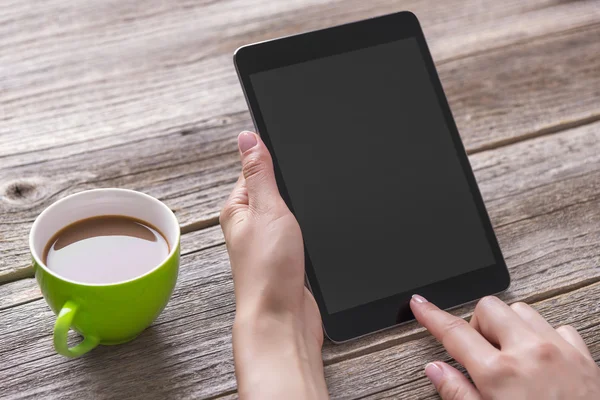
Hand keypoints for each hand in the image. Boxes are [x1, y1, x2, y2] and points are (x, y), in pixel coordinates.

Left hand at [220, 131, 327, 399]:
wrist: (283, 318)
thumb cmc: (268, 271)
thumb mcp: (267, 209)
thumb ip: (260, 172)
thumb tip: (247, 137)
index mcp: (237, 208)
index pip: (253, 170)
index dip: (273, 160)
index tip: (292, 155)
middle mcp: (250, 225)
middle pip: (273, 190)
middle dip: (291, 187)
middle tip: (303, 193)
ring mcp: (269, 242)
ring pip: (289, 212)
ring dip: (301, 210)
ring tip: (308, 216)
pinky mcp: (286, 257)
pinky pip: (298, 231)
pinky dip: (307, 228)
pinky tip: (313, 233)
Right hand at [410, 295, 599, 399]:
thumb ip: (458, 393)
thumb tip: (435, 369)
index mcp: (500, 373)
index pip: (454, 332)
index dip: (431, 316)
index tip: (420, 305)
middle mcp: (529, 352)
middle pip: (489, 307)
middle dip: (479, 324)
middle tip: (481, 351)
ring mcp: (559, 350)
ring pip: (522, 310)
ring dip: (510, 327)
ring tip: (511, 354)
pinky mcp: (583, 356)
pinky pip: (557, 327)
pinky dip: (545, 337)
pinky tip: (541, 360)